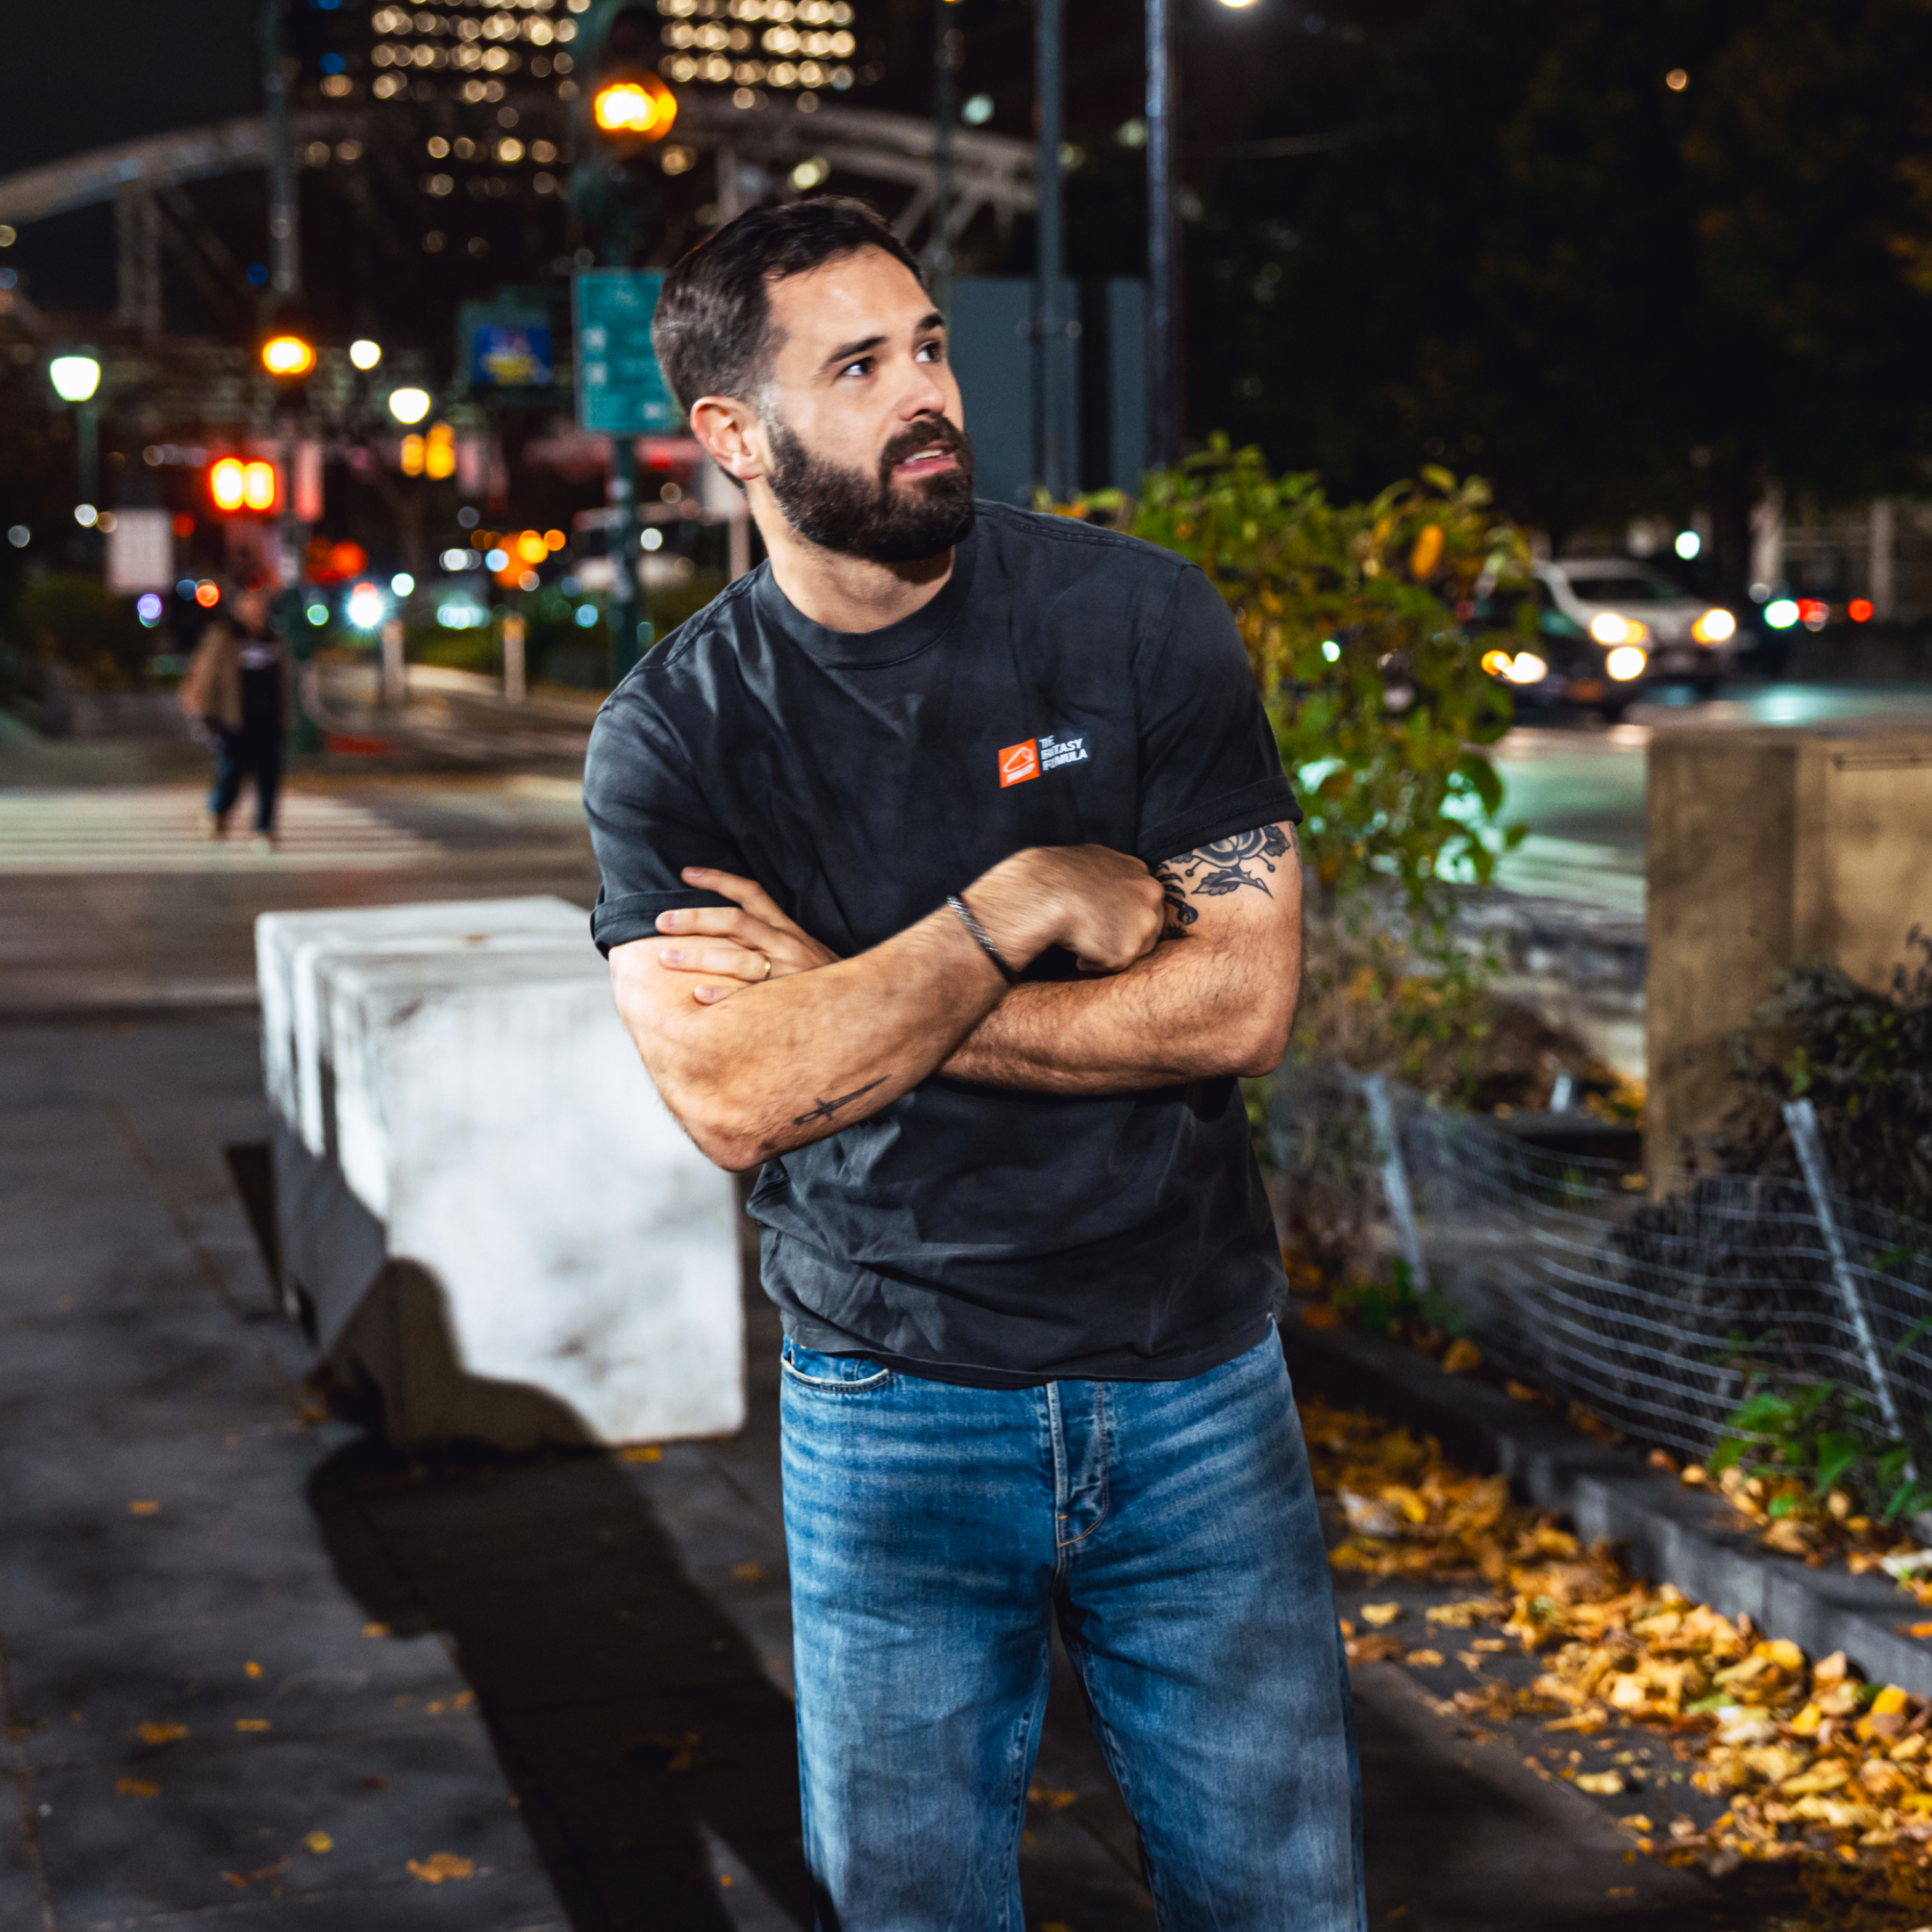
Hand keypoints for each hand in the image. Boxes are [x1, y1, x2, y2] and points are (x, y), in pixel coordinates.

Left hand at [654, 866, 839, 1004]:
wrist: (864, 1008)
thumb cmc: (821, 982)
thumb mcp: (801, 951)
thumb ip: (769, 940)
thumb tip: (722, 935)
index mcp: (787, 930)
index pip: (750, 894)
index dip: (717, 879)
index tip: (685, 874)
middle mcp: (787, 946)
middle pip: (736, 923)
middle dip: (695, 919)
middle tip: (661, 922)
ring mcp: (789, 974)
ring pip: (739, 958)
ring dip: (699, 956)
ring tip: (666, 957)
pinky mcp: (790, 1002)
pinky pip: (751, 998)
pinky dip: (724, 995)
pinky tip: (699, 996)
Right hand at [966, 846, 1165, 974]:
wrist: (1043, 893)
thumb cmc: (1057, 877)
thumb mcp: (1090, 861)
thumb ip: (1108, 875)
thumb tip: (1102, 884)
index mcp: (1138, 869)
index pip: (1144, 900)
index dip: (1122, 916)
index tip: (1102, 921)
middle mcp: (1150, 892)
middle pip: (1146, 924)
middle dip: (1121, 934)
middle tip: (1093, 938)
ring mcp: (1143, 920)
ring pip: (1134, 945)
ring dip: (1109, 948)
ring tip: (1082, 946)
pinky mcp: (1129, 947)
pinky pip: (1116, 964)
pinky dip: (1098, 964)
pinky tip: (1078, 957)